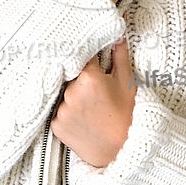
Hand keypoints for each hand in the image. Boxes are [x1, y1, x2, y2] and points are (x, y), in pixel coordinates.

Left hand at [50, 38, 135, 166]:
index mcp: (89, 77)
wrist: (125, 151)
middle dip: (80, 78)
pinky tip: (83, 118)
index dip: (87, 58)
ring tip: (90, 106)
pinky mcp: (56, 126)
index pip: (81, 56)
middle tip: (95, 89)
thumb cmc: (128, 114)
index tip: (91, 60)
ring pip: (64, 93)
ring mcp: (62, 110)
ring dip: (73, 95)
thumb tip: (117, 33)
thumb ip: (119, 53)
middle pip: (71, 75)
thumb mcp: (127, 80)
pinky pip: (58, 110)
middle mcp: (71, 92)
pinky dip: (68, 111)